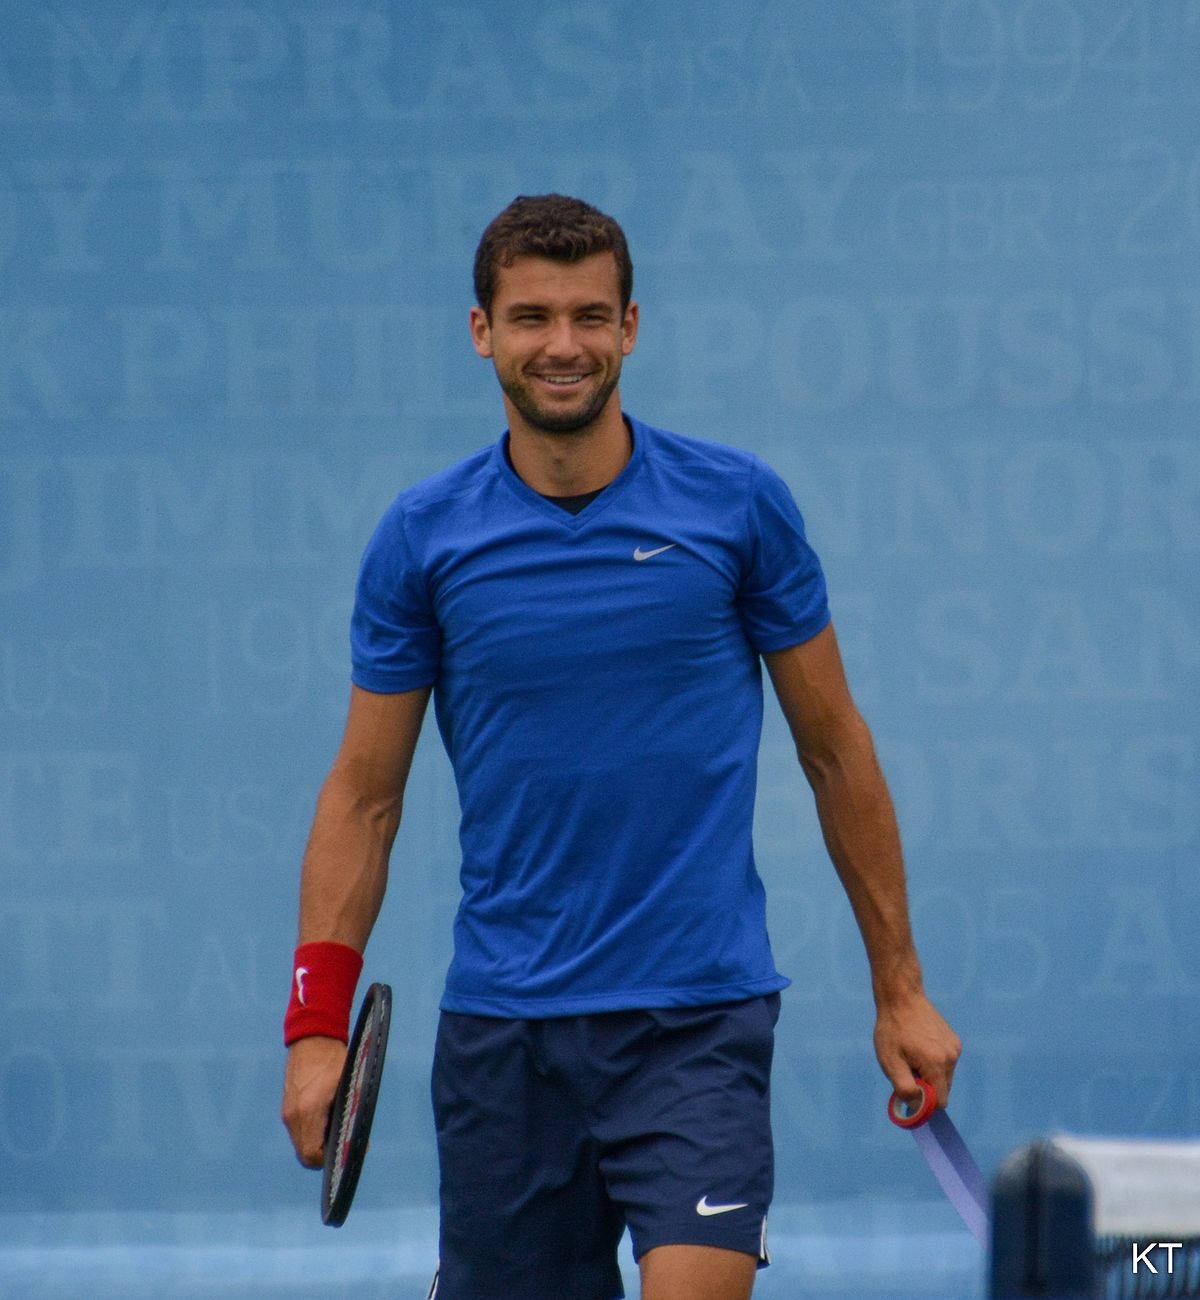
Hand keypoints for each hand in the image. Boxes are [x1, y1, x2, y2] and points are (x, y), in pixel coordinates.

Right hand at [281, 1036, 346, 1167]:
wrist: (313, 1037)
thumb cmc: (335, 1059)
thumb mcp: (349, 1085)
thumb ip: (351, 1114)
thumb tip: (358, 1142)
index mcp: (309, 1110)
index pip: (312, 1154)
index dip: (329, 1160)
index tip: (345, 1152)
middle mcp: (293, 1115)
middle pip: (305, 1154)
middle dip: (324, 1156)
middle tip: (343, 1145)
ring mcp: (287, 1112)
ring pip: (300, 1144)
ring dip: (316, 1145)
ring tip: (337, 1132)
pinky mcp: (287, 1107)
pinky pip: (297, 1132)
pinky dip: (310, 1134)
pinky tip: (327, 1122)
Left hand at [873, 992, 960, 1109]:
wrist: (901, 997)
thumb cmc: (892, 1030)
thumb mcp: (890, 1061)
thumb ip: (904, 1088)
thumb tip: (917, 1106)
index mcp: (937, 1064)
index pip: (940, 1101)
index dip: (924, 1102)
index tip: (909, 1088)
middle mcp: (951, 1057)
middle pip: (942, 1089)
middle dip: (925, 1085)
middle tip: (906, 1066)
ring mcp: (955, 1048)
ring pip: (944, 1076)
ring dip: (929, 1073)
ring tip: (912, 1053)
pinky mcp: (954, 1041)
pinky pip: (946, 1063)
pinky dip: (934, 1062)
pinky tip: (919, 1046)